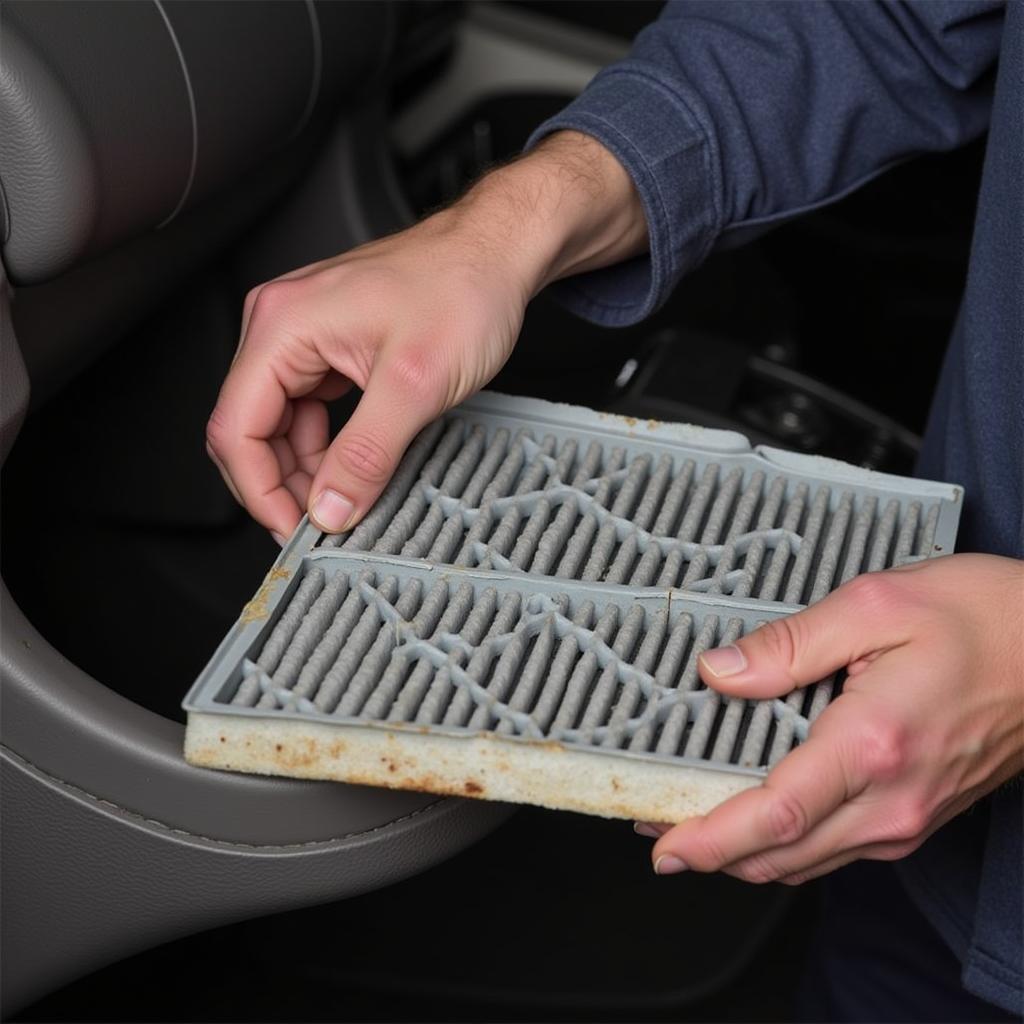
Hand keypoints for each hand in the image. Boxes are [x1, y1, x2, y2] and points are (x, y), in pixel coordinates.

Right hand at [206, 131, 646, 537]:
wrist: (500, 252)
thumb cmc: (464, 289)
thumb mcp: (416, 384)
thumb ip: (365, 454)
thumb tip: (329, 510)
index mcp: (282, 325)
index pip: (236, 427)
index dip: (259, 490)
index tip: (294, 530)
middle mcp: (281, 325)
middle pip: (250, 427)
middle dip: (280, 484)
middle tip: (321, 526)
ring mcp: (304, 334)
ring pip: (278, 423)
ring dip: (305, 469)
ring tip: (344, 502)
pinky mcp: (330, 345)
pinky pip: (308, 409)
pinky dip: (325, 446)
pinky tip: (353, 467)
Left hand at [637, 554, 1023, 883]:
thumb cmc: (982, 618)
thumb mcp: (876, 605)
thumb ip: (789, 644)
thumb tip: (719, 672)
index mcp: (874, 745)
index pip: (774, 815)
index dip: (710, 838)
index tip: (664, 845)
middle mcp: (892, 800)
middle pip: (782, 854)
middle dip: (712, 851)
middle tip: (656, 825)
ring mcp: (908, 816)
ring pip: (807, 860)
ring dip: (746, 851)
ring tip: (695, 818)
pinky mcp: (916, 815)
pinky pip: (836, 848)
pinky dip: (786, 842)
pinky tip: (760, 811)